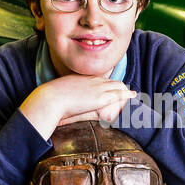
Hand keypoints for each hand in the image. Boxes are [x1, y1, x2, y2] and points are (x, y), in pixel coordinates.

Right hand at [20, 75, 136, 139]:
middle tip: (129, 94)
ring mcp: (97, 88)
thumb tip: (74, 105)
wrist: (50, 98)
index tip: (115, 89)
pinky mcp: (100, 97)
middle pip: (113, 82)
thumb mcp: (63, 94)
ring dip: (126, 92)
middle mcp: (92, 80)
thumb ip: (72, 98)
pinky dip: (126, 96)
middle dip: (121, 88)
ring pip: (118, 86)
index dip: (110, 85)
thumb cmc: (52, 99)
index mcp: (83, 79)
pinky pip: (118, 95)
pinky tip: (133, 97)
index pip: (102, 80)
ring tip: (133, 96)